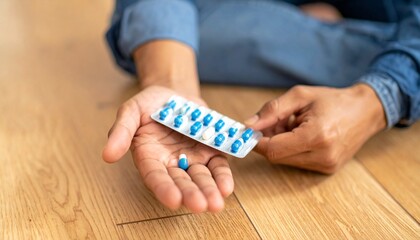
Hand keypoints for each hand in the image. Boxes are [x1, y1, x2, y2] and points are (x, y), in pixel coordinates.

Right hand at [102, 86, 233, 211]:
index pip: (156, 176)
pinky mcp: (210, 151)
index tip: (173, 199)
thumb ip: (121, 131)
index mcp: (149, 157)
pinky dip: (222, 175)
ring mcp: (192, 159)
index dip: (164, 188)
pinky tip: (227, 186)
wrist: (173, 94)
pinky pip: (217, 165)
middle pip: (181, 182)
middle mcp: (171, 163)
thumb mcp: (131, 111)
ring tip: (216, 203)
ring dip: (209, 191)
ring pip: (201, 178)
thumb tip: (108, 155)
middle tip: (200, 205)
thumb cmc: (149, 104)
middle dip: (190, 194)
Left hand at [245, 84, 385, 173]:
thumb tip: (248, 126)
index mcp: (317, 135)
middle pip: (277, 157)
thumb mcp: (300, 96)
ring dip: (279, 144)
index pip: (273, 149)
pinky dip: (290, 149)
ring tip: (290, 125)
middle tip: (270, 123)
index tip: (247, 131)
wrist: (366, 111)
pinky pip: (297, 161)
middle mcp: (322, 155)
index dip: (256, 141)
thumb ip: (272, 110)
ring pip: (285, 160)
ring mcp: (326, 165)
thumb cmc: (333, 100)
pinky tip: (299, 134)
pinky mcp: (327, 169)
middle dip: (267, 140)